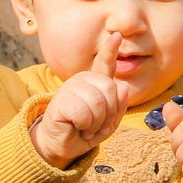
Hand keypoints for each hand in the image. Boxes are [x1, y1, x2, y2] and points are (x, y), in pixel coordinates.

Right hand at [32, 32, 129, 167]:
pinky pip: (84, 113)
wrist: (62, 146)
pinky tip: (77, 127)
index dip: (110, 50)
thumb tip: (123, 86)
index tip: (117, 35)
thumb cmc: (85, 131)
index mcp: (94, 82)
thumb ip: (118, 105)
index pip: (104, 64)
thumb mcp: (108, 121)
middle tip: (95, 124)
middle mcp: (81, 80)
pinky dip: (85, 126)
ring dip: (96, 122)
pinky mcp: (60, 101)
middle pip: (111, 89)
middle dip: (109, 113)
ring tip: (86, 126)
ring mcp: (69, 88)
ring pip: (98, 102)